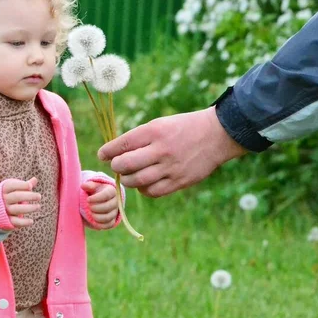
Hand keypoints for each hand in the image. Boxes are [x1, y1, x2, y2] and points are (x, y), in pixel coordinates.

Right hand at [3, 177, 40, 227]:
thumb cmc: (9, 195)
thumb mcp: (14, 188)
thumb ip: (24, 185)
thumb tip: (35, 179)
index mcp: (4, 189)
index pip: (12, 186)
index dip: (21, 185)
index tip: (30, 186)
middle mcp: (4, 199)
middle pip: (16, 196)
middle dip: (28, 196)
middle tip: (39, 196)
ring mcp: (5, 210)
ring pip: (16, 209)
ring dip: (29, 208)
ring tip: (38, 206)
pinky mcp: (7, 220)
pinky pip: (15, 221)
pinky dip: (23, 222)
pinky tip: (31, 221)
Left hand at [81, 181, 117, 228]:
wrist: (99, 200)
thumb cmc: (95, 191)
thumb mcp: (92, 186)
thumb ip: (89, 185)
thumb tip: (83, 186)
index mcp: (112, 191)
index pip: (107, 195)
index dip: (97, 198)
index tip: (88, 200)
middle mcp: (116, 201)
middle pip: (109, 206)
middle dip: (96, 208)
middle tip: (89, 207)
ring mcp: (115, 211)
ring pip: (108, 217)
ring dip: (97, 217)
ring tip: (90, 213)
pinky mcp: (113, 220)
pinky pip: (109, 224)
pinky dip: (100, 224)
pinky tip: (94, 221)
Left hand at [97, 107, 246, 197]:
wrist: (215, 135)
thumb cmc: (182, 128)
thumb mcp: (160, 124)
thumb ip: (139, 138)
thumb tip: (115, 153)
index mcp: (154, 132)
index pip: (122, 144)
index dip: (107, 151)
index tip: (102, 155)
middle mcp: (161, 150)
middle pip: (125, 165)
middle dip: (116, 166)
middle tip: (117, 165)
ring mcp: (171, 168)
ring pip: (137, 181)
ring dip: (128, 180)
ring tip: (129, 174)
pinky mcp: (179, 181)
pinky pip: (152, 192)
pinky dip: (143, 189)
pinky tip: (144, 183)